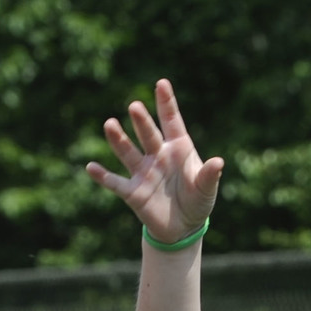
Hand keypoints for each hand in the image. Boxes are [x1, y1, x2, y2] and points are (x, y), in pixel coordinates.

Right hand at [84, 78, 224, 243]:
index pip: (171, 121)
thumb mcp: (206, 189)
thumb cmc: (198, 201)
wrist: (183, 227)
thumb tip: (218, 162)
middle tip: (135, 106)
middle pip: (148, 134)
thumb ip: (209, 175)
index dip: (166, 103)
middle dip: (141, 121)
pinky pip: (115, 183)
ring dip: (118, 140)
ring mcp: (143, 172)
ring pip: (128, 152)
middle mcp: (158, 155)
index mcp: (178, 148)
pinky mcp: (133, 192)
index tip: (161, 84)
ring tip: (109, 124)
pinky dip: (103, 176)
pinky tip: (91, 168)